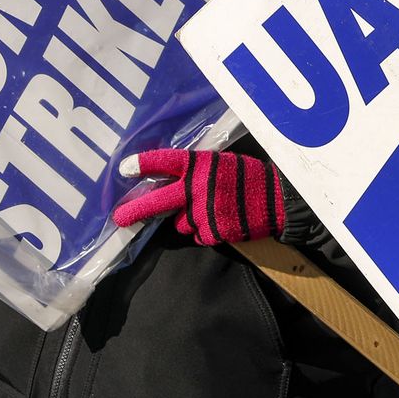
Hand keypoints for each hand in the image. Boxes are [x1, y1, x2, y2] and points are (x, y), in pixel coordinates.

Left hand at [113, 148, 287, 244]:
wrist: (278, 200)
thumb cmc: (249, 177)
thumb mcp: (222, 163)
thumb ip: (197, 171)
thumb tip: (167, 182)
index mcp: (201, 164)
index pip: (165, 161)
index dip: (144, 164)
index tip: (124, 168)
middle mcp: (198, 187)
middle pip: (158, 201)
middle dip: (136, 210)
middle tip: (120, 218)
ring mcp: (204, 212)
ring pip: (180, 223)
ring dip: (187, 220)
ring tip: (210, 211)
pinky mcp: (213, 232)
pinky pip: (197, 235)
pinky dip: (204, 231)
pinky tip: (221, 222)